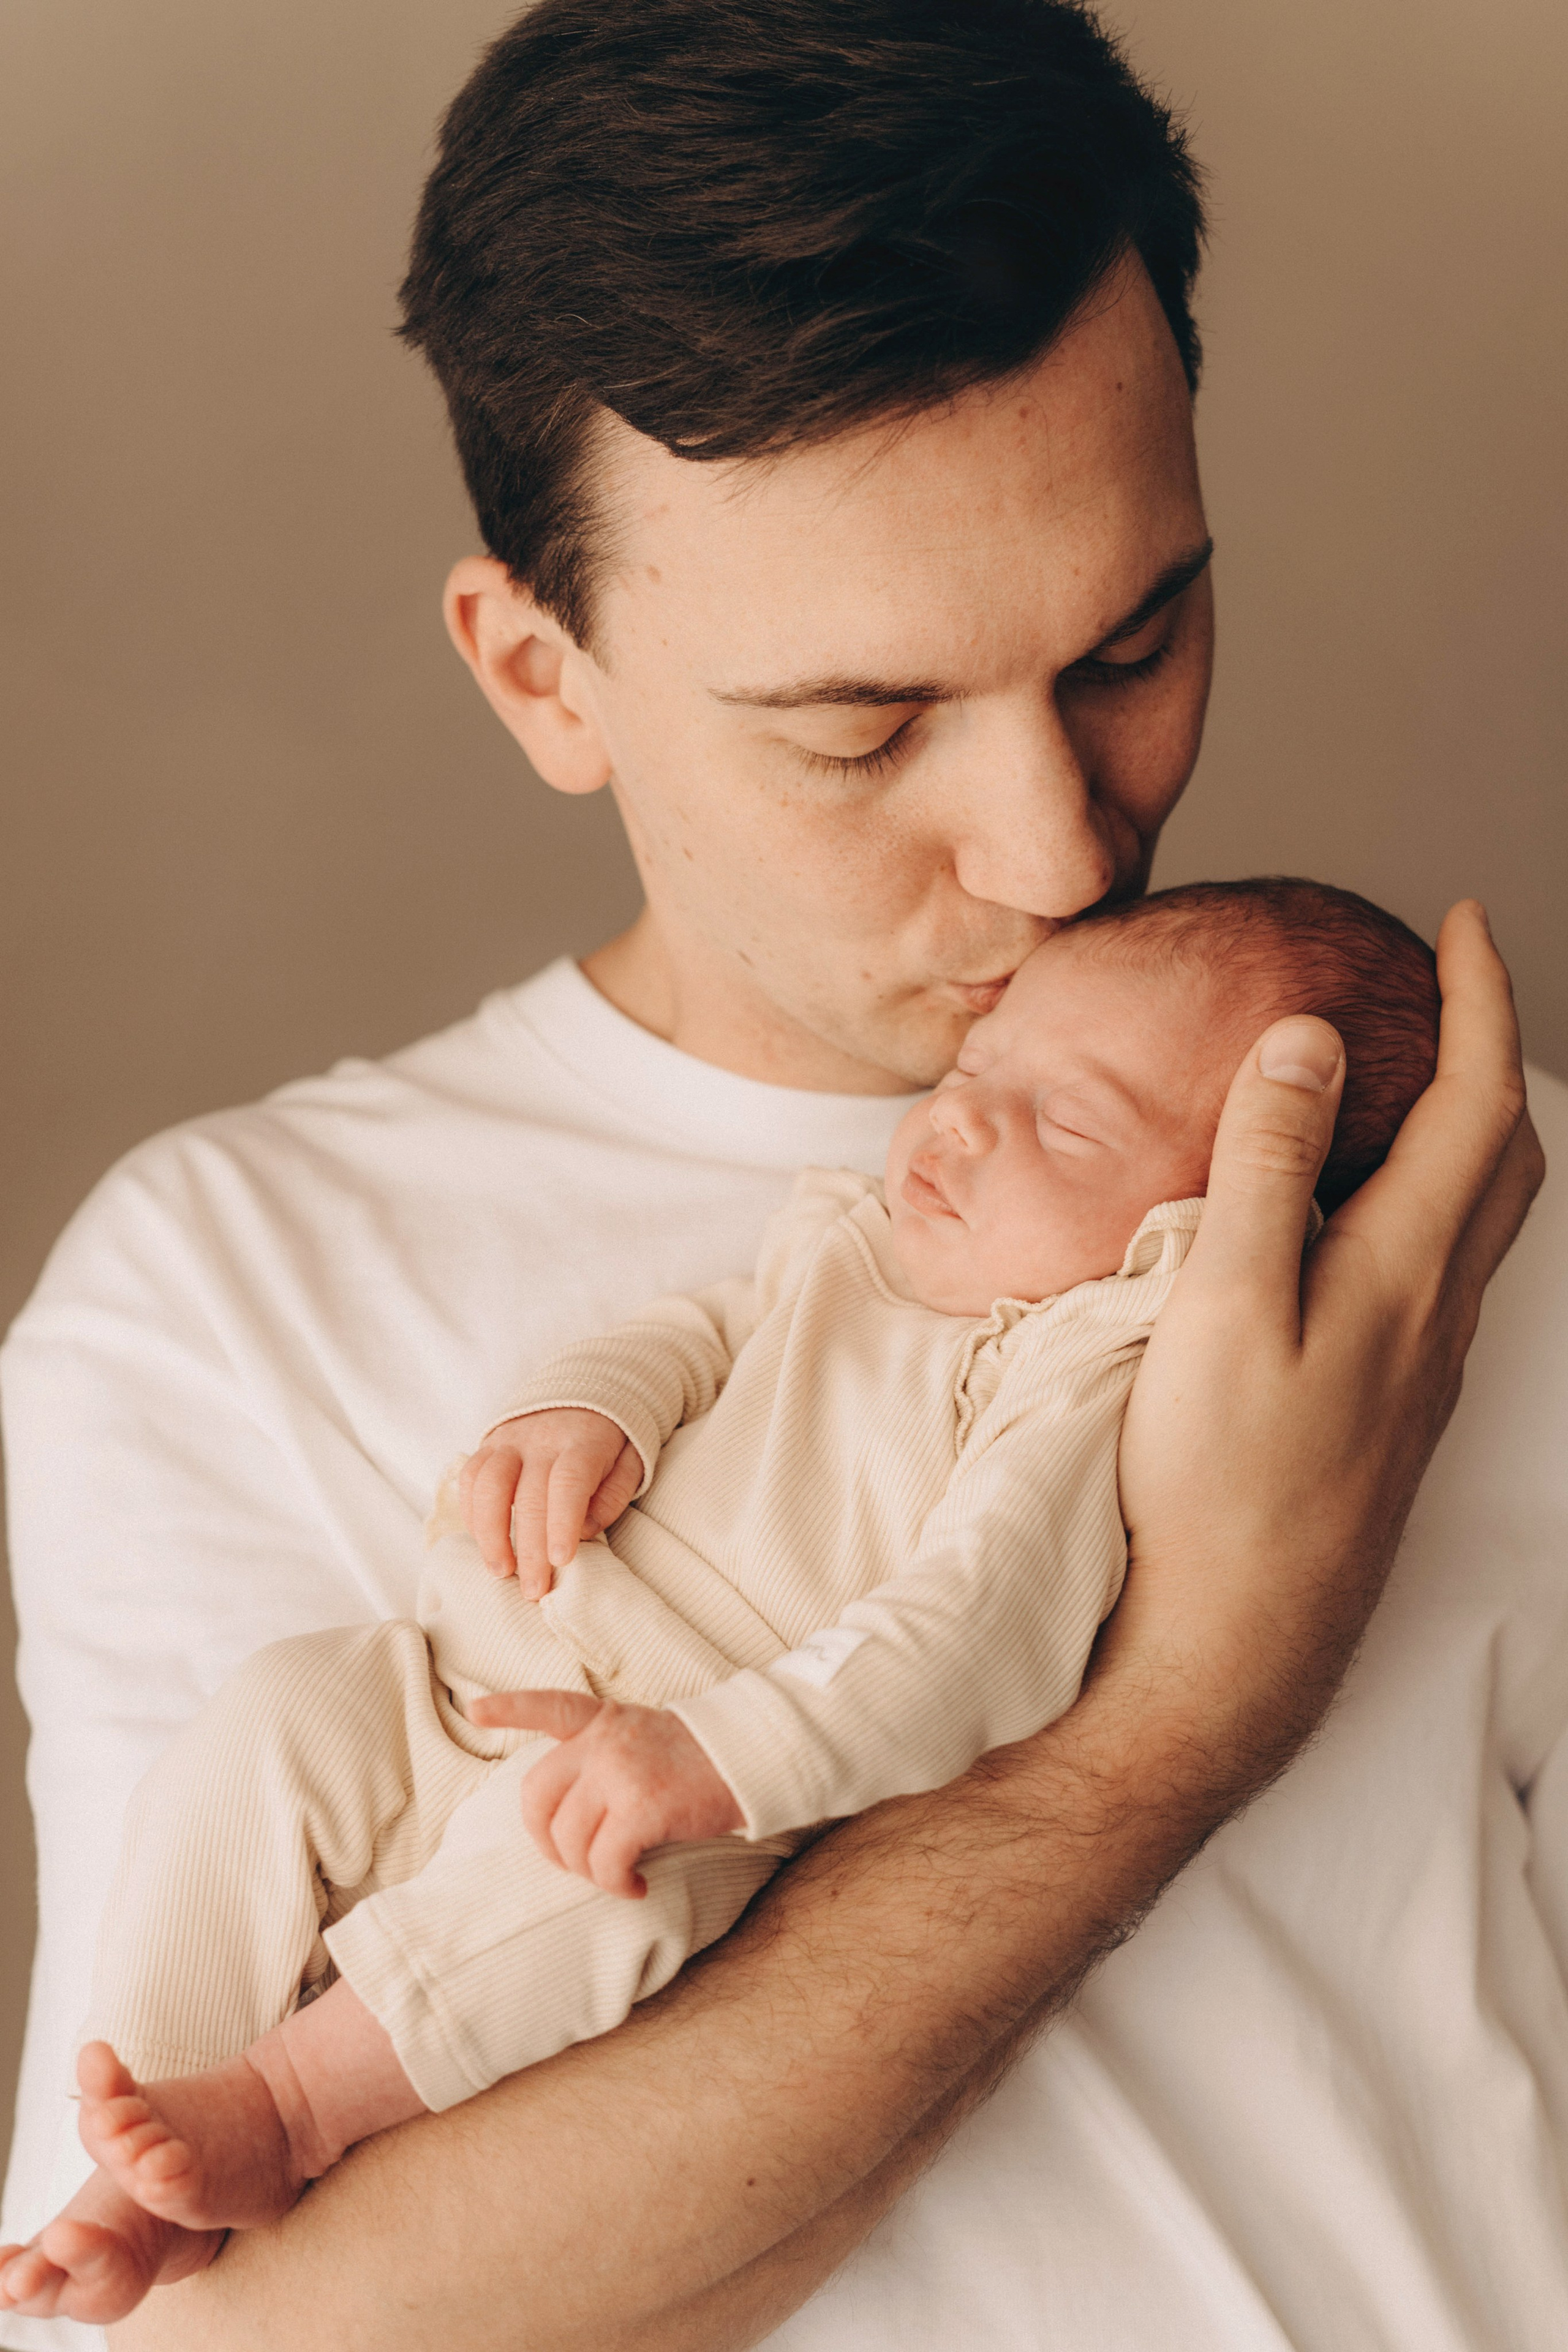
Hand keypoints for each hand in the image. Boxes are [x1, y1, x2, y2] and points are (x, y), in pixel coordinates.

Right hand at [458, 1410, 640, 1597]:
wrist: (585, 1386)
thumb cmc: (611, 1439)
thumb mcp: (631, 1460)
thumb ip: (612, 1496)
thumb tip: (584, 1532)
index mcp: (583, 1442)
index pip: (568, 1482)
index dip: (562, 1523)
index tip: (561, 1561)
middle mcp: (542, 1439)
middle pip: (528, 1495)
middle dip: (529, 1548)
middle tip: (534, 1590)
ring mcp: (510, 1439)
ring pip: (488, 1484)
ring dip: (490, 1533)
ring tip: (500, 1571)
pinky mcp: (490, 1442)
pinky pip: (471, 1477)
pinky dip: (472, 1513)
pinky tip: (483, 1542)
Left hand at [466, 1688, 743, 1895]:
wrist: (754, 1758)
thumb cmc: (703, 1761)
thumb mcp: (647, 1740)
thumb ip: (606, 1758)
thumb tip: (575, 1818)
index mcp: (604, 1719)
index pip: (547, 1706)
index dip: (509, 1710)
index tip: (475, 1711)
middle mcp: (604, 1740)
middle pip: (537, 1795)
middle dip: (545, 1840)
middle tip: (573, 1862)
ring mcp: (620, 1770)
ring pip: (569, 1838)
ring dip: (587, 1871)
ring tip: (618, 1876)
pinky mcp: (643, 1805)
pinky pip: (605, 1862)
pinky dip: (616, 1884)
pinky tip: (637, 1886)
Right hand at [1114, 900, 1542, 1778]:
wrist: (1234, 1644)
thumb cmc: (1218, 1482)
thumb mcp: (1222, 1302)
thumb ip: (1266, 1164)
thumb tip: (1309, 1040)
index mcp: (1404, 1271)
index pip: (1478, 1102)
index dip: (1479, 999)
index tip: (1462, 921)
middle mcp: (1433, 1316)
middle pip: (1505, 1159)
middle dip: (1489, 1056)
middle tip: (1446, 991)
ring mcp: (1416, 1370)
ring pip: (1478, 1222)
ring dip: (1465, 1132)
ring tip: (1403, 1084)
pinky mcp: (1385, 1412)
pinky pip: (1435, 1273)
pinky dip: (1424, 1201)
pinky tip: (1355, 1217)